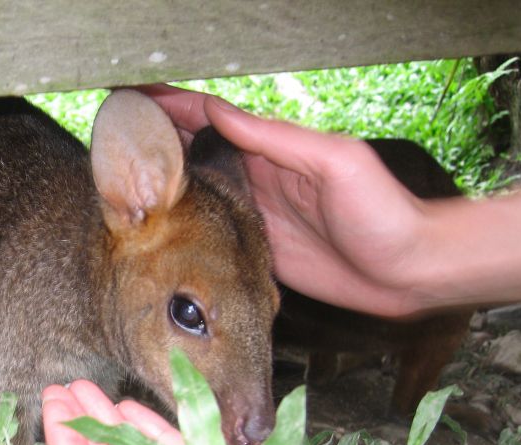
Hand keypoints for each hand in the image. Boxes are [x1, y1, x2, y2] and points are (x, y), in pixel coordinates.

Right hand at [134, 85, 434, 316]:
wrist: (407, 271)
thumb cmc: (382, 212)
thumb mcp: (333, 162)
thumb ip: (276, 139)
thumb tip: (221, 113)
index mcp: (275, 150)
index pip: (213, 119)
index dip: (173, 106)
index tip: (133, 98)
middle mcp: (258, 179)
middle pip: (195, 153)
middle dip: (155, 140)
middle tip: (113, 134)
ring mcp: (254, 216)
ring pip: (195, 194)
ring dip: (160, 184)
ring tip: (119, 176)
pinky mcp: (254, 253)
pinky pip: (209, 235)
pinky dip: (179, 228)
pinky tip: (153, 229)